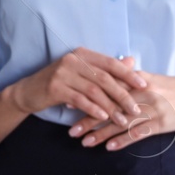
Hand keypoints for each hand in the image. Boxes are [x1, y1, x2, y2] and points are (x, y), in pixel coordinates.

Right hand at [9, 48, 147, 126]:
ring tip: (122, 120)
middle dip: (122, 95)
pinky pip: (80, 99)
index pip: (111, 63)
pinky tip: (103, 118)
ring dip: (110, 107)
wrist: (29, 91)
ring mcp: (63, 72)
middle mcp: (73, 60)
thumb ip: (106, 69)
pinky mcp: (55, 87)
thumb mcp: (83, 73)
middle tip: (135, 109)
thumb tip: (132, 61)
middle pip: (104, 78)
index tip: (144, 86)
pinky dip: (93, 109)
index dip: (128, 74)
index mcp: (83, 54)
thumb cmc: (60, 83)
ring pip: (94, 91)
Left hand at [68, 71, 174, 149]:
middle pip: (109, 108)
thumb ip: (126, 78)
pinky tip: (109, 147)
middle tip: (71, 130)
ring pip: (121, 123)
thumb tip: (102, 77)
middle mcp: (141, 94)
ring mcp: (151, 110)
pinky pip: (138, 133)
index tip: (68, 104)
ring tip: (85, 142)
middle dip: (89, 119)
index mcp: (135, 80)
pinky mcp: (160, 123)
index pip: (105, 89)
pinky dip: (123, 140)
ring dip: (101, 134)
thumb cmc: (168, 87)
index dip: (86, 97)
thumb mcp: (147, 78)